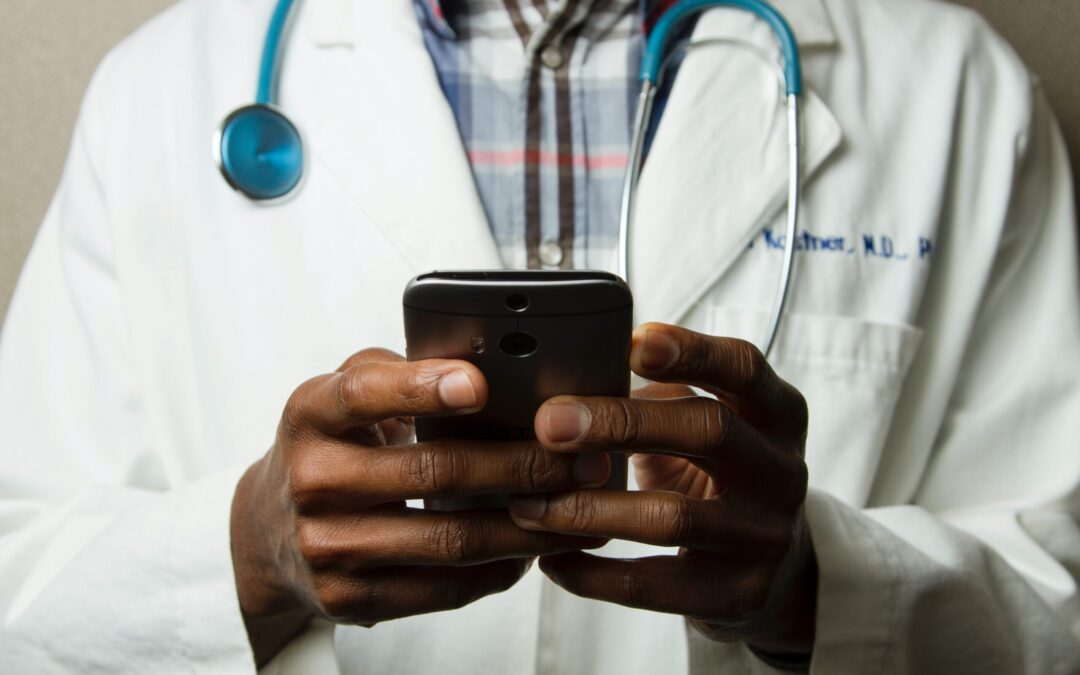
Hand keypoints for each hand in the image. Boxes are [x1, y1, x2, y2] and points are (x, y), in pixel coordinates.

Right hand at [230, 349, 609, 665]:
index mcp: (310, 414)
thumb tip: (485, 364)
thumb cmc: (327, 448)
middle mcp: (313, 480)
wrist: (265, 532)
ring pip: (450, 540)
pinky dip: (498, 569)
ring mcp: (328, 547)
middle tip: (581, 458)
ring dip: (528, 525)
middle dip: (521, 464)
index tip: (479, 383)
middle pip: (433, 472)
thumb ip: (398, 373)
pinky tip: (533, 548)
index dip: (421, 388)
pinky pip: (442, 588)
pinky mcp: (348, 598)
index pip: (363, 394)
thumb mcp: (340, 396)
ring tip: (578, 507)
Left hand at [507, 324, 815, 658]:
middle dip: (621, 422)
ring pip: (672, 517)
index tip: (632, 342)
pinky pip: (653, 586)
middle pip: (709, 430)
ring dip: (588, 508)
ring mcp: (765, 536)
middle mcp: (782, 471)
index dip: (691, 351)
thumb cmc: (718, 475)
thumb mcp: (708, 424)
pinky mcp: (739, 594)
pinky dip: (593, 574)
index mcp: (776, 413)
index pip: (743, 368)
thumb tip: (568, 379)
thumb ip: (659, 396)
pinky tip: (551, 559)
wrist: (776, 569)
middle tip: (549, 424)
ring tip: (529, 503)